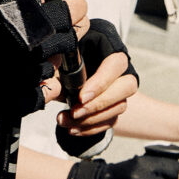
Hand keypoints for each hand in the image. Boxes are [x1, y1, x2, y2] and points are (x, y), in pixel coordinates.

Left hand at [56, 18, 137, 136]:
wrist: (65, 67)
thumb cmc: (65, 56)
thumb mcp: (60, 56)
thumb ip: (60, 62)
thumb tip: (52, 77)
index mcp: (110, 49)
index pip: (116, 64)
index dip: (101, 82)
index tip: (80, 97)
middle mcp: (121, 70)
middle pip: (126, 88)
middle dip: (98, 104)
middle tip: (75, 111)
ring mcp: (121, 90)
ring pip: (118, 107)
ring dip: (91, 119)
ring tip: (65, 120)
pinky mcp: (115, 107)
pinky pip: (110, 121)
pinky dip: (91, 128)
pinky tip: (72, 129)